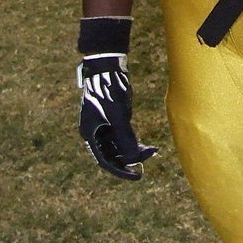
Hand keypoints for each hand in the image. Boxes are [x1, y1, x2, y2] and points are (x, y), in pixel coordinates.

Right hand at [77, 53, 156, 179]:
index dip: (121, 171)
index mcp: (91, 134)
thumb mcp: (117, 116)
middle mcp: (96, 133)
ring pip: (119, 146)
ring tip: (152, 150)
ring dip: (134, 150)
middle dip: (130, 159)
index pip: (105, 161)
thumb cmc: (108, 90)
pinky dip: (134, 141)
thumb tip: (133, 160)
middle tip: (149, 158)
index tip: (136, 175)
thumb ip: (125, 138)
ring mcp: (104, 126)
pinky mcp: (113, 119)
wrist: (108, 67)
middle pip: (113, 155)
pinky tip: (146, 145)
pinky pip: (123, 136)